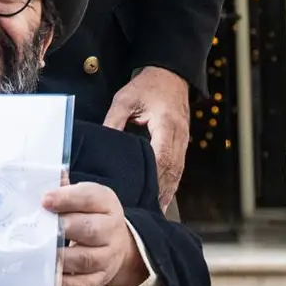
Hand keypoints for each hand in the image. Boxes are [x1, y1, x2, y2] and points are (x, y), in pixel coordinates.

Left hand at [43, 178, 147, 285]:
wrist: (117, 244)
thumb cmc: (90, 215)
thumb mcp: (84, 197)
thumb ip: (64, 189)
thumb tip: (41, 176)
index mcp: (106, 203)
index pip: (89, 198)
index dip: (66, 198)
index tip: (44, 200)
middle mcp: (110, 230)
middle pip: (90, 230)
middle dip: (64, 228)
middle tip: (41, 228)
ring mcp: (107, 257)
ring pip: (84, 259)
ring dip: (60, 258)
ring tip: (39, 254)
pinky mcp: (98, 279)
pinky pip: (80, 284)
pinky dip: (62, 283)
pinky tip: (45, 277)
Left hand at [102, 66, 189, 207]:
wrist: (170, 73)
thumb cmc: (148, 85)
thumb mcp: (125, 99)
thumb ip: (114, 121)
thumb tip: (102, 143)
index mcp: (166, 124)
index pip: (162, 157)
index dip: (153, 178)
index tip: (141, 194)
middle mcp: (179, 135)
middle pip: (172, 170)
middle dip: (160, 192)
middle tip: (146, 211)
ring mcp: (183, 140)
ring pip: (177, 172)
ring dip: (167, 192)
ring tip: (154, 211)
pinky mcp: (182, 143)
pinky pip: (178, 168)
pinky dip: (171, 184)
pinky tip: (163, 198)